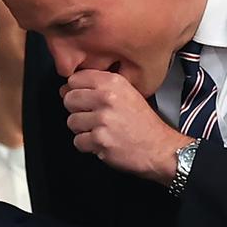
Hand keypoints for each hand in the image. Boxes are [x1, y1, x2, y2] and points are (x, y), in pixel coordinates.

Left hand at [61, 69, 189, 183]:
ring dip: (83, 130)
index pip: (75, 78)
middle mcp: (107, 98)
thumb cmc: (144, 124)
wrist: (160, 148)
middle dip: (77, 111)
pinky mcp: (100, 140)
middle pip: (69, 99)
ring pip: (72, 122)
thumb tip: (66, 89)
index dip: (76, 90)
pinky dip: (87, 146)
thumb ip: (99, 87)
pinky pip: (78, 141)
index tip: (84, 99)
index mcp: (113, 82)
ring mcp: (103, 119)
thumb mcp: (127, 93)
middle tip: (92, 118)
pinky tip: (102, 142)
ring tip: (100, 131)